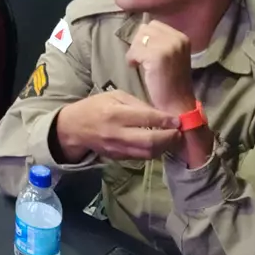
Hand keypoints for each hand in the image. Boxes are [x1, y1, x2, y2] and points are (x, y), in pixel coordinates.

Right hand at [52, 90, 180, 161]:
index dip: (166, 120)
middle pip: (150, 141)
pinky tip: (159, 144)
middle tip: (179, 132)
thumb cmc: (96, 106)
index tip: (178, 120)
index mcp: (115, 113)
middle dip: (169, 138)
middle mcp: (117, 133)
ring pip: (148, 153)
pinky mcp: (119, 158)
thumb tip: (159, 113)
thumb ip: (137, 104)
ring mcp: (118, 148)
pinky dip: (154, 151)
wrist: (75, 128)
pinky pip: (141, 157)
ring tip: (173, 139)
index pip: (146, 118)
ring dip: (164, 147)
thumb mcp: (114, 96)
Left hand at [126, 20, 195, 115]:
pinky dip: (131, 59)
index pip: (154, 25)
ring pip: (139, 39)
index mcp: (182, 37)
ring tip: (138, 63)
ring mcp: (168, 47)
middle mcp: (177, 39)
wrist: (178, 104)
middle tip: (140, 58)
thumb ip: (161, 40)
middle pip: (145, 29)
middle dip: (139, 43)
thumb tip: (141, 29)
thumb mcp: (172, 55)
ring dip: (134, 51)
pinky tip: (135, 67)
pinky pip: (135, 51)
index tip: (145, 51)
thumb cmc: (172, 81)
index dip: (145, 37)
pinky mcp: (157, 56)